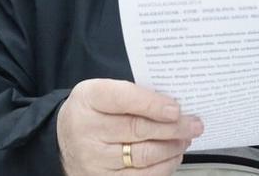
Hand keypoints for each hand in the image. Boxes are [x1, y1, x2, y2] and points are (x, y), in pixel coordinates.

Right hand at [57, 79, 202, 175]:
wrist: (64, 138)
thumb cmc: (94, 110)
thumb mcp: (104, 91)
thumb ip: (134, 94)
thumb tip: (174, 106)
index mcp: (89, 98)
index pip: (124, 98)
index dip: (152, 104)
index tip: (176, 109)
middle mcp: (87, 129)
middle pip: (138, 129)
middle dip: (173, 128)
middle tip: (194, 124)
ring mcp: (93, 159)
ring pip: (143, 156)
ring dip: (172, 148)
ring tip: (186, 139)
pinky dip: (163, 167)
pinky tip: (173, 156)